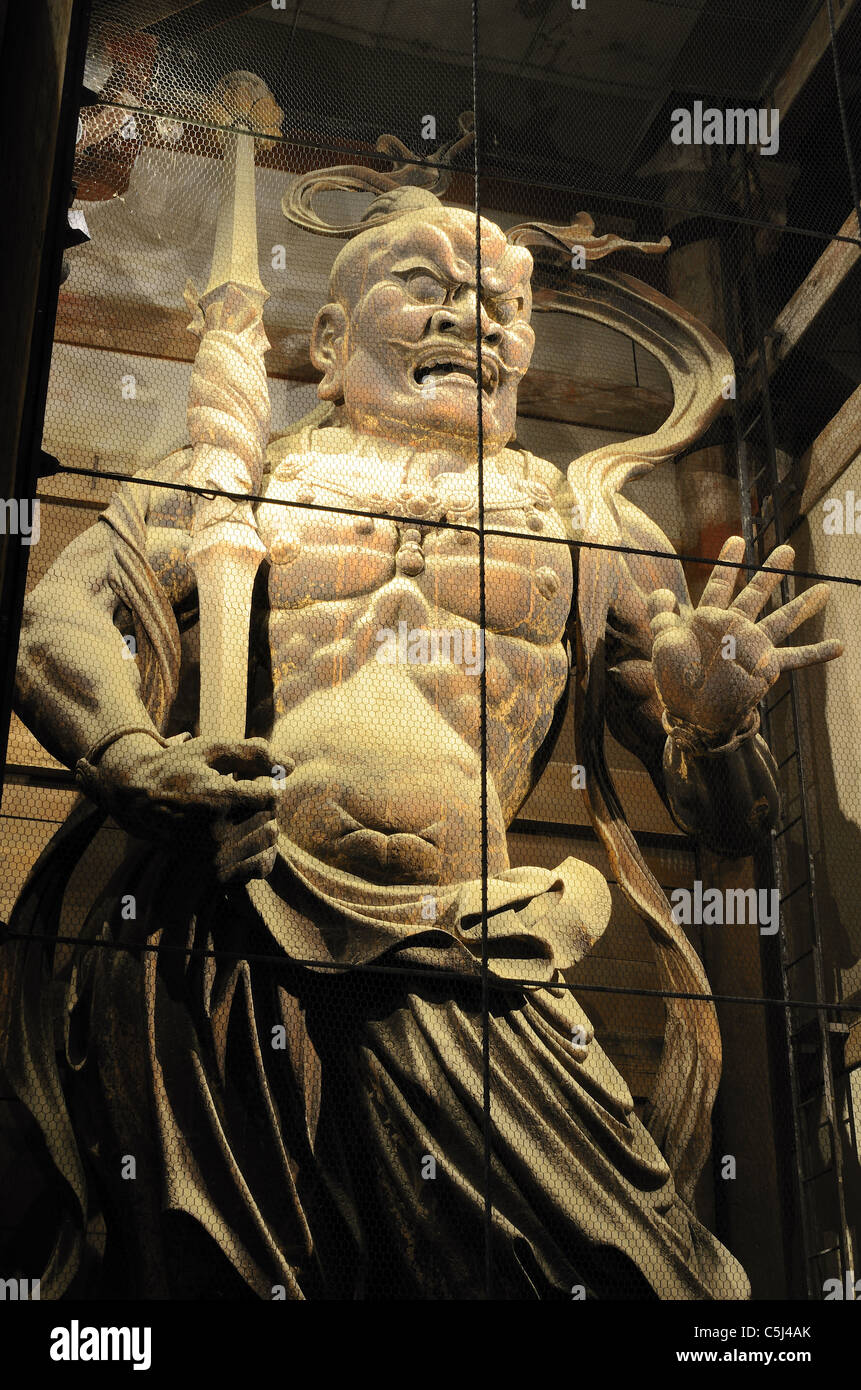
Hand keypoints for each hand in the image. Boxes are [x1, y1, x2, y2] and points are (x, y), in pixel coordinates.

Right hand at [96, 733, 290, 882]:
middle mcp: (216, 832)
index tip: (253, 779)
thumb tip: (292, 766)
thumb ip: (254, 754)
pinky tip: (246, 834)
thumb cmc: (178, 768)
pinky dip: (262, 851)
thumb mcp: (211, 750)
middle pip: (271, 818)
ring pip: (268, 840)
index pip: (270, 796)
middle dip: (265, 803)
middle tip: (246, 794)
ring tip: (243, 811)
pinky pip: (260, 867)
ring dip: (264, 823)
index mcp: (217, 800)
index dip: (268, 784)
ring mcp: (214, 855)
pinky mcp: (212, 871)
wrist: (137, 801)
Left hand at [648, 537, 842, 739]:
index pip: (721, 584)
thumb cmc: (675, 679)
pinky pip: (794, 659)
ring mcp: (752, 647)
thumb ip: (661, 616)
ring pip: (780, 621)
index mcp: (709, 619)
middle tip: (788, 549)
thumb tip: (661, 591)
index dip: (729, 563)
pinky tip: (839, 646)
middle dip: (771, 572)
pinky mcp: (765, 668)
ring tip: (825, 590)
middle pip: (756, 594)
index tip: (738, 540)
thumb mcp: (662, 643)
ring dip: (802, 606)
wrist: (691, 713)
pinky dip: (816, 653)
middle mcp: (735, 629)